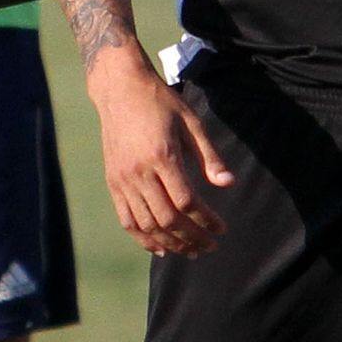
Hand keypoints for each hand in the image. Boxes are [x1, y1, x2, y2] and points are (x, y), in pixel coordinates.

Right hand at [93, 57, 234, 255]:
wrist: (120, 90)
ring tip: (190, 251)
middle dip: (192, 237)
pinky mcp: (113, 182)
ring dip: (170, 243)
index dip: (206, 220)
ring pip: (147, 225)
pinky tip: (160, 248)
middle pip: (167, 219)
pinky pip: (127, 219)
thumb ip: (209, 156)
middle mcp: (139, 172)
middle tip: (210, 246)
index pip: (187, 202)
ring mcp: (122, 179)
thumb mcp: (191, 123)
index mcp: (162, 156)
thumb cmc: (161, 103)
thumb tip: (228, 184)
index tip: (221, 229)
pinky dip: (143, 238)